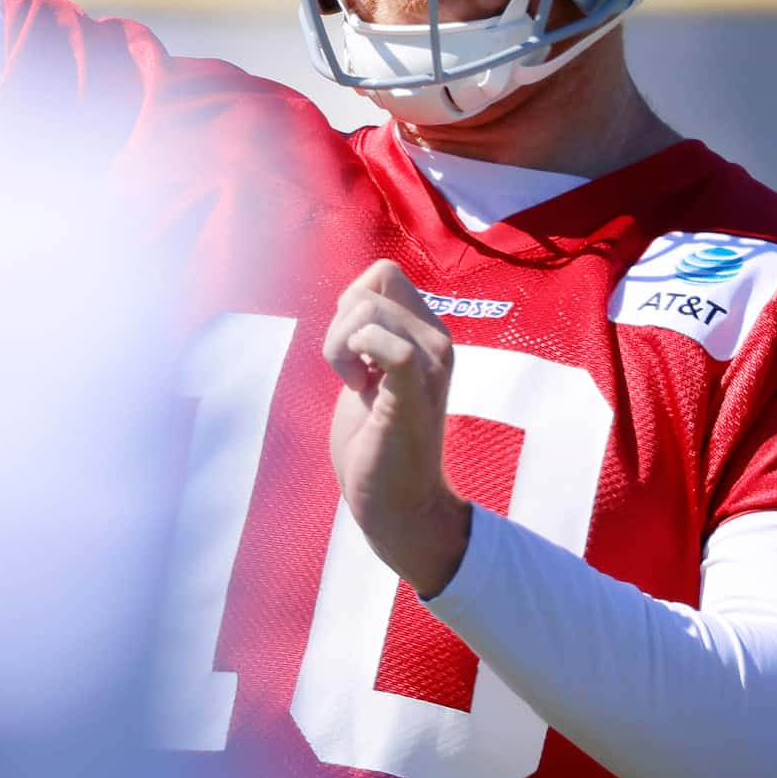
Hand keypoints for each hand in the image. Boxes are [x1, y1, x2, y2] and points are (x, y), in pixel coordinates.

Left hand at [324, 260, 471, 597]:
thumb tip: (353, 295)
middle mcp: (438, 341)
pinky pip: (391, 348)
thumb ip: (370, 331)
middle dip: (340, 324)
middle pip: (369, 286)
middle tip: (351, 372)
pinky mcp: (415, 394)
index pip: (384, 273)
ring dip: (339, 347)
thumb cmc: (376, 440)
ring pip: (365, 310)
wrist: (396, 504)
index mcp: (428, 332)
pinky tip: (359, 386)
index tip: (354, 348)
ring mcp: (431, 366)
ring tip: (357, 385)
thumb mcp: (372, 370)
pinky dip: (359, 354)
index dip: (353, 301)